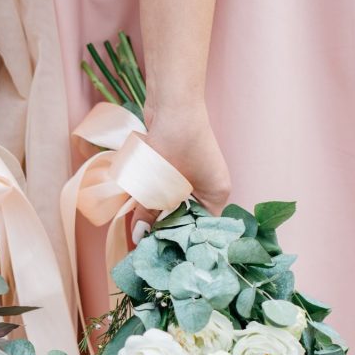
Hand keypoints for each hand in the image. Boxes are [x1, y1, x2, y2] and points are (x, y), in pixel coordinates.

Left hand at [130, 103, 230, 235]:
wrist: (172, 102)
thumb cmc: (175, 143)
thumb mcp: (160, 183)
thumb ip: (149, 210)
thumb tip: (138, 235)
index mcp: (217, 195)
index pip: (200, 229)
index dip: (180, 241)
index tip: (160, 252)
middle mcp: (210, 187)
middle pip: (186, 217)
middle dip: (164, 227)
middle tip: (144, 243)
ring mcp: (195, 175)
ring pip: (173, 203)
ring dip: (156, 210)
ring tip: (138, 227)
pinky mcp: (178, 165)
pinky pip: (166, 188)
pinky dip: (153, 195)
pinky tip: (137, 204)